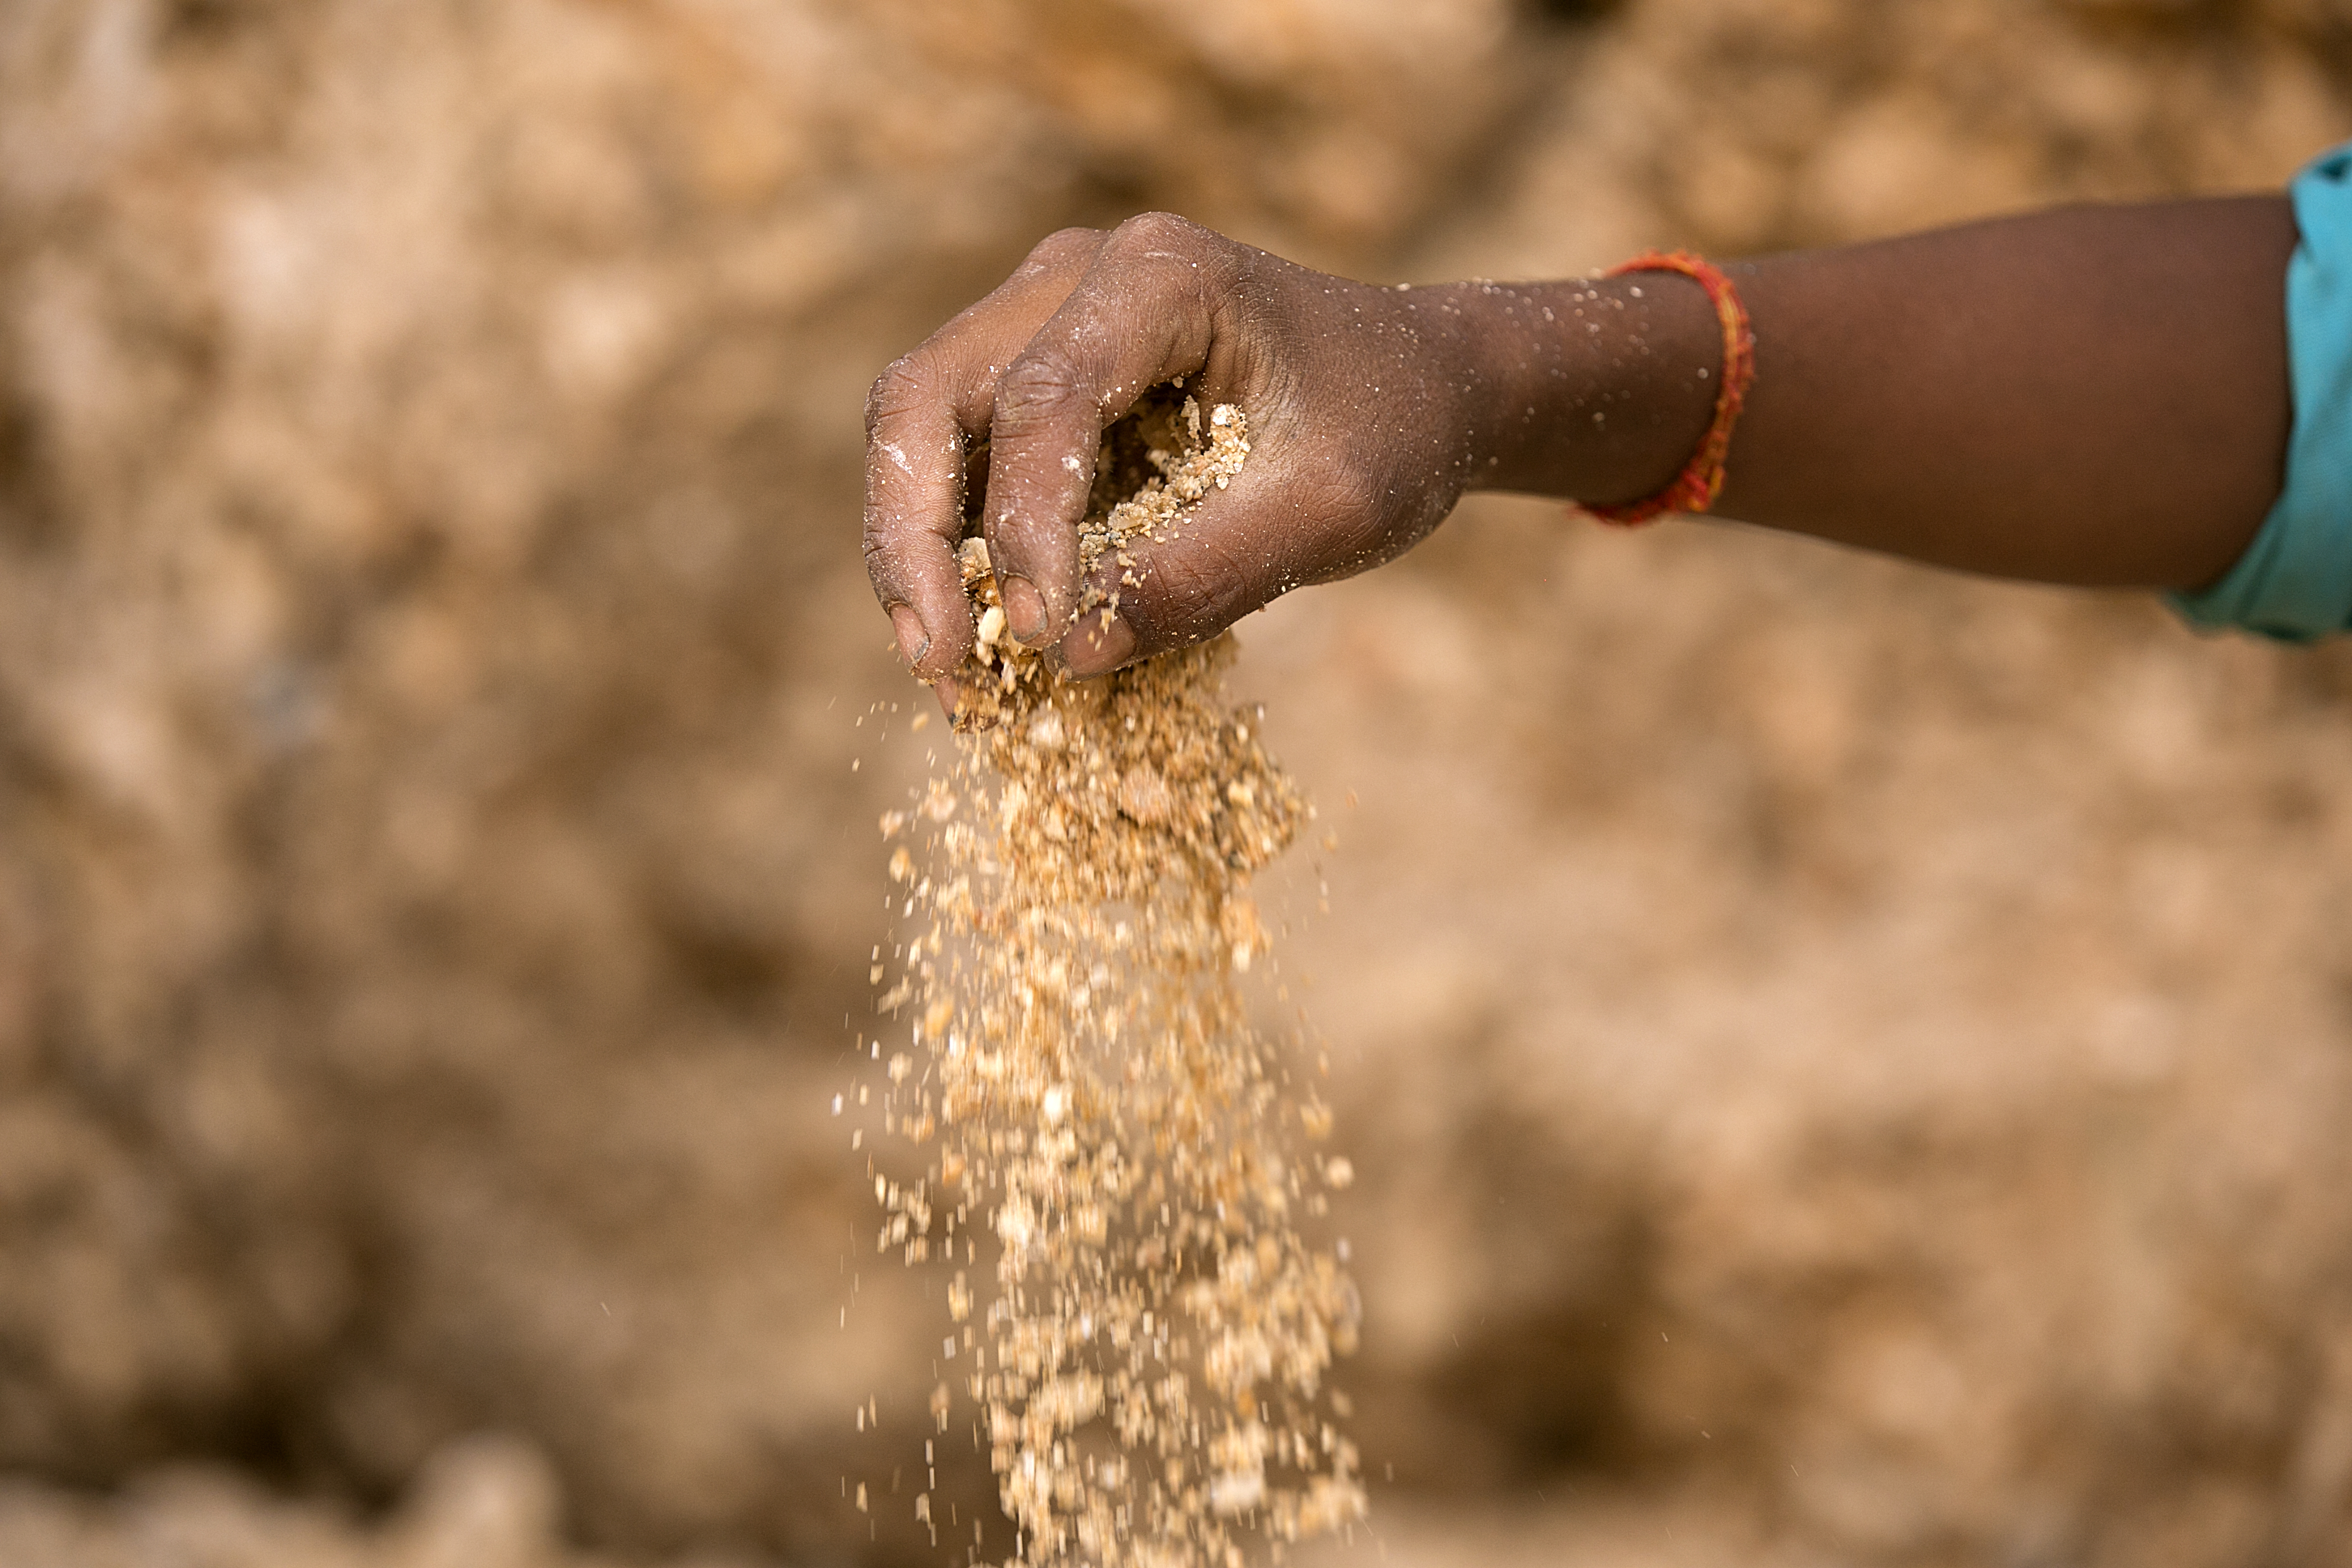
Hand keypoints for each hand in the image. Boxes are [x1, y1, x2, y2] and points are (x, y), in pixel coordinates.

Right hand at [862, 214, 1510, 684]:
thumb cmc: (1390, 433)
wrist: (1418, 384)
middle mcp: (1074, 275)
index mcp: (1159, 276)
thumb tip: (1071, 655)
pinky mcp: (1036, 373)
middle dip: (913, 537)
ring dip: (915, 549)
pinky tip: (979, 637)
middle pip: (929, 395)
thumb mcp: (1332, 513)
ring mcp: (1042, 316)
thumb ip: (1212, 574)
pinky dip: (955, 547)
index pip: (1045, 399)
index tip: (1037, 636)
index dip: (1024, 525)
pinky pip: (959, 456)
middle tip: (938, 664)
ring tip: (947, 672)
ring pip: (919, 424)